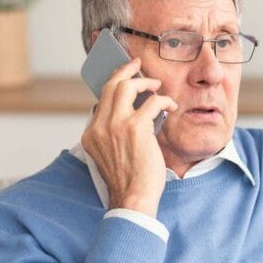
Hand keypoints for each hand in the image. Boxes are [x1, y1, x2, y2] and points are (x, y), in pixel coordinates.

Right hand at [80, 57, 177, 217]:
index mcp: (91, 134)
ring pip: (126, 86)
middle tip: (137, 64)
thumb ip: (115, 134)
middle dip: (124, 70)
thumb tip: (135, 113)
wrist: (133, 198)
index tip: (125, 77)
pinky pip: (152, 102)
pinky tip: (171, 106)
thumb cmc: (129, 181)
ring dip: (144, 81)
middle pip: (110, 86)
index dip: (114, 85)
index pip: (101, 100)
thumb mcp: (112, 155)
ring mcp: (115, 125)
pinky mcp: (135, 127)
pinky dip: (164, 100)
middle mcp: (99, 126)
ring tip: (156, 85)